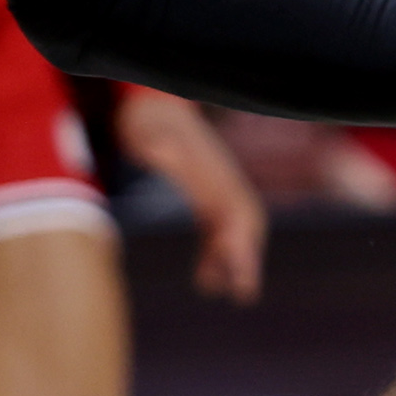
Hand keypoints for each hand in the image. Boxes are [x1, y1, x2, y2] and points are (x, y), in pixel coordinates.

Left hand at [116, 88, 268, 303]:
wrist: (151, 102)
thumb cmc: (147, 120)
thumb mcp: (146, 131)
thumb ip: (156, 143)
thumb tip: (161, 150)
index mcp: (211, 171)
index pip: (236, 212)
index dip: (242, 244)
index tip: (243, 271)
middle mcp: (220, 180)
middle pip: (246, 223)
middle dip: (249, 257)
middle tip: (244, 293)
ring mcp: (214, 185)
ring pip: (235, 228)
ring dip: (233, 259)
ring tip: (219, 291)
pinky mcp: (204, 191)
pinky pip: (218, 227)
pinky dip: (217, 252)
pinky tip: (204, 277)